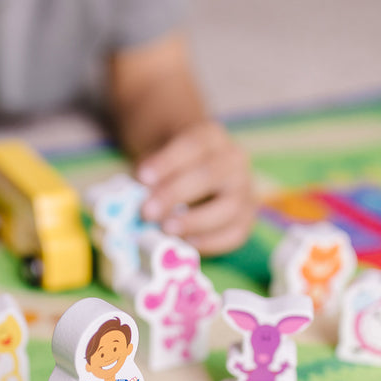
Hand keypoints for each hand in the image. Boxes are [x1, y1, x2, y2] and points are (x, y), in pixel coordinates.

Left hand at [135, 121, 254, 255]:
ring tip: (166, 230)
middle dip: (176, 194)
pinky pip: (235, 234)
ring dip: (195, 221)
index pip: (192, 144)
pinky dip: (211, 241)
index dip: (167, 162)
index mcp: (211, 137)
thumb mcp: (158, 161)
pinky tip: (187, 243)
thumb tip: (133, 199)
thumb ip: (148, 176)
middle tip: (147, 212)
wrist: (195, 172)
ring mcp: (245, 190)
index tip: (142, 178)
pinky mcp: (247, 219)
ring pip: (228, 207)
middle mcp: (234, 160)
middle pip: (210, 174)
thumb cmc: (170, 168)